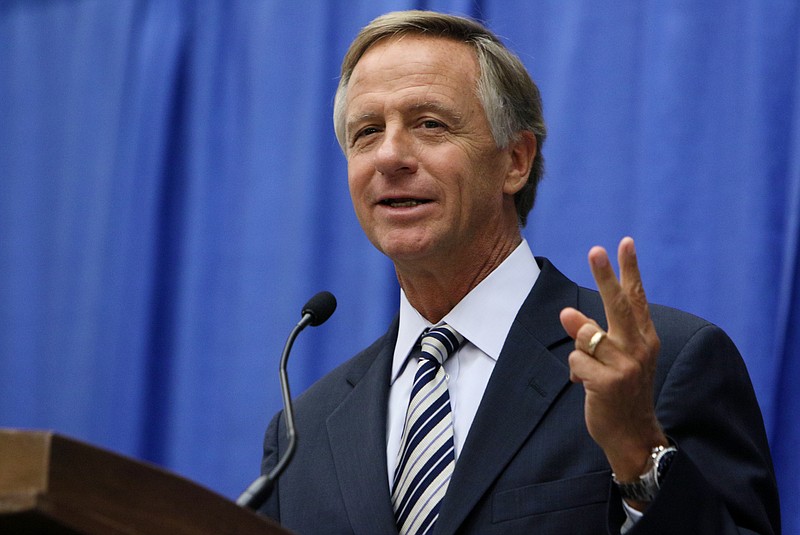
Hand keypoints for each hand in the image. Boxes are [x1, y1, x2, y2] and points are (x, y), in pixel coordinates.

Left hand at [559, 237, 667, 485]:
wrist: (633, 435)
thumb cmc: (621, 392)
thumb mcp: (614, 360)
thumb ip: (595, 334)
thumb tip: (567, 313)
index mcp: (644, 339)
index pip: (636, 298)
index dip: (630, 270)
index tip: (625, 243)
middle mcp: (639, 348)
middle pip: (618, 304)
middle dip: (606, 276)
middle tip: (596, 250)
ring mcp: (626, 365)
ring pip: (586, 335)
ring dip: (580, 349)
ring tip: (591, 371)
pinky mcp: (609, 381)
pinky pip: (577, 361)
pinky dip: (576, 371)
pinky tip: (586, 385)